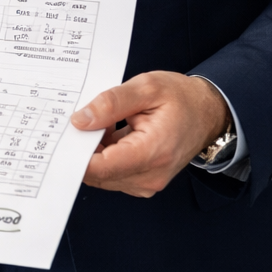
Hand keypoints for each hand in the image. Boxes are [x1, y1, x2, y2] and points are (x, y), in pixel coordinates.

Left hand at [71, 72, 229, 198]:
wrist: (209, 113)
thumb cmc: (182, 99)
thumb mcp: (147, 87)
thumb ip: (111, 103)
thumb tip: (80, 120)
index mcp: (152, 152)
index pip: (99, 167)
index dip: (75, 152)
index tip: (63, 134)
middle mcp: (150, 176)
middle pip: (97, 173)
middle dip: (82, 149)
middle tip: (82, 120)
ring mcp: (146, 183)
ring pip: (101, 175)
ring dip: (94, 152)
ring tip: (105, 124)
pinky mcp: (143, 183)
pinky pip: (111, 175)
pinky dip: (104, 156)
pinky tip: (111, 134)